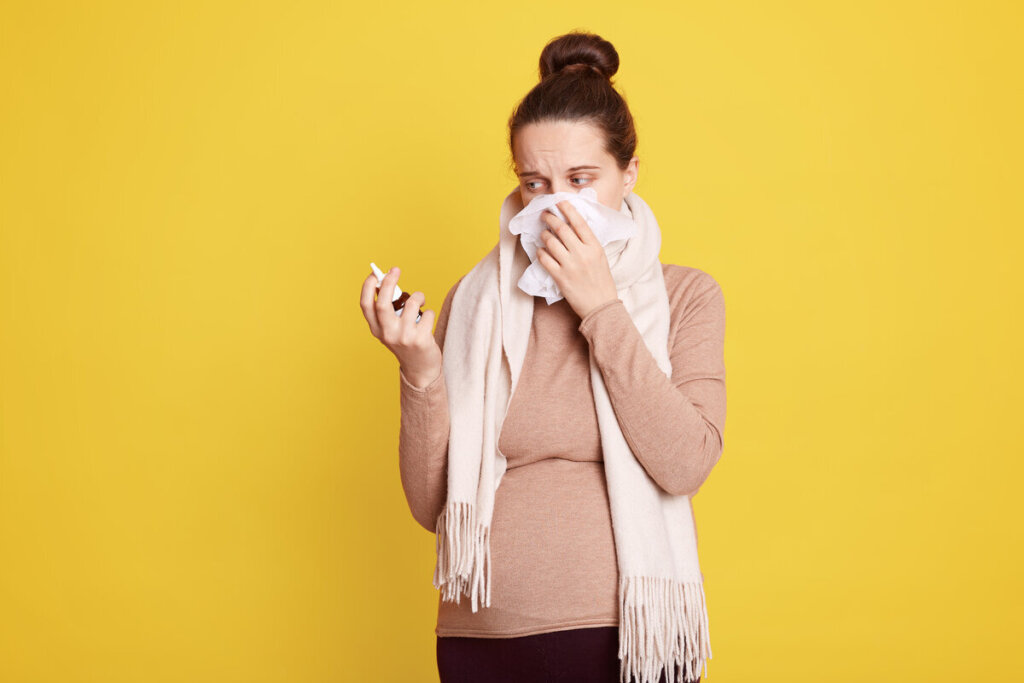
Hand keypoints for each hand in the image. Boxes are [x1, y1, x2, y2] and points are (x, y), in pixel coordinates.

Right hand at [360, 266, 441, 388]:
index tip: (375, 274)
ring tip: (420, 301)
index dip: (368, 287)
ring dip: (419, 296)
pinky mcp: (421, 340)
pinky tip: (427, 322)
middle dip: (389, 281)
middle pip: (383, 302)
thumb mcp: (391, 328)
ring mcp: (404, 338)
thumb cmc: (406, 341)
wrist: (420, 368)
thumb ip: (388, 310)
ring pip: (412, 303)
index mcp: (376, 329)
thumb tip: (388, 281)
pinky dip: (430, 312)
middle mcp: (387, 334)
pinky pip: (428, 314)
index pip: (365, 305)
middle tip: (396, 270)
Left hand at [536, 200, 619, 318]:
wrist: (601, 306)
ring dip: (544, 235)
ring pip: (550, 242)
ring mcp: (570, 266)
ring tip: (543, 233)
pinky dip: (540, 252)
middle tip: (544, 215)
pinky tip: (540, 251)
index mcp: (595, 247)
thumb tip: (572, 227)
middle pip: (561, 229)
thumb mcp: (600, 257)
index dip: (567, 209)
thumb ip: (588, 243)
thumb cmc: (601, 281)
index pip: (579, 222)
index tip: (559, 201)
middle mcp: (582, 254)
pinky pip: (544, 259)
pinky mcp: (560, 277)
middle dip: (550, 218)